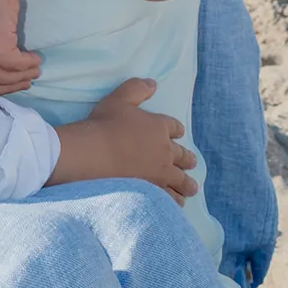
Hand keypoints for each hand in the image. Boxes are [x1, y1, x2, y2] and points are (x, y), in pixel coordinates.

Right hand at [51, 78, 198, 203]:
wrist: (96, 154)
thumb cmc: (106, 123)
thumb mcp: (120, 98)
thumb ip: (137, 89)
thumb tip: (153, 83)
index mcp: (159, 128)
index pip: (174, 128)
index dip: (176, 130)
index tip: (178, 133)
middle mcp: (165, 152)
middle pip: (183, 156)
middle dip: (188, 159)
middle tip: (192, 163)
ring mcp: (160, 175)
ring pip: (181, 181)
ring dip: (186, 184)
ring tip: (190, 189)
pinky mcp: (153, 193)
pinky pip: (170, 199)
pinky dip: (175, 201)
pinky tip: (176, 204)